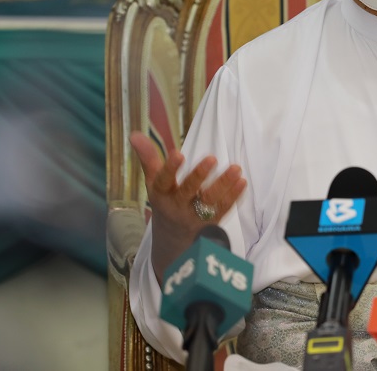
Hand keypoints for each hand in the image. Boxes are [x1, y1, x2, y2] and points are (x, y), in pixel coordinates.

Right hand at [129, 131, 246, 283]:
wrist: (172, 240)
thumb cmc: (165, 202)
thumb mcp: (154, 183)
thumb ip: (148, 159)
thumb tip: (135, 135)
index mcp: (160, 194)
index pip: (163, 181)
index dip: (170, 169)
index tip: (178, 153)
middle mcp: (176, 206)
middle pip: (188, 191)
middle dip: (199, 176)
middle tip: (211, 158)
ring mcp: (194, 216)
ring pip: (209, 201)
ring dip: (223, 184)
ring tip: (236, 168)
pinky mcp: (210, 223)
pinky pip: (223, 209)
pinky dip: (233, 196)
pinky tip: (242, 182)